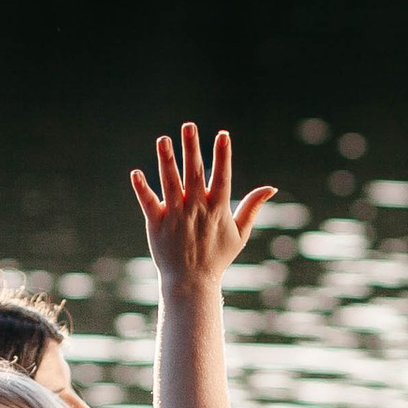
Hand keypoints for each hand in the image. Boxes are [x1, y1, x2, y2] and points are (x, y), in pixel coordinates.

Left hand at [131, 122, 276, 295]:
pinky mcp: (157, 224)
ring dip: (166, 161)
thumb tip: (271, 187)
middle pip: (194, 173)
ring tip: (163, 139)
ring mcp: (176, 215)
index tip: (222, 134)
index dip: (223, 155)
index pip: (221, 176)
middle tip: (188, 125)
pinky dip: (142, 189)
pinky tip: (136, 173)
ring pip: (170, 183)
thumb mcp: (240, 233)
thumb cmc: (217, 257)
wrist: (192, 282)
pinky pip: (148, 203)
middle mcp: (196, 209)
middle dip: (192, 148)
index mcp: (217, 209)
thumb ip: (252, 207)